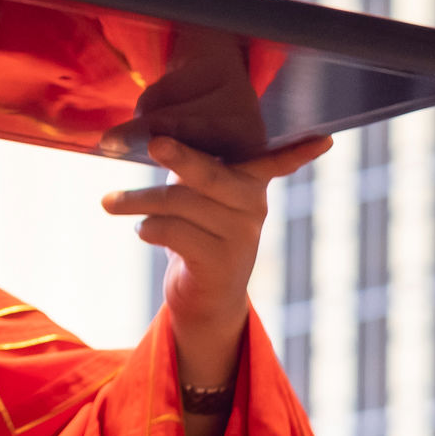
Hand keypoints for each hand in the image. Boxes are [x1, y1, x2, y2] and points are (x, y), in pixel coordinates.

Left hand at [102, 134, 331, 387]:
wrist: (203, 299)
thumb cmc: (196, 232)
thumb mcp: (199, 196)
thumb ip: (194, 167)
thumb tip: (159, 136)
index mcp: (251, 184)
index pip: (277, 162)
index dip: (300, 152)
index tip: (325, 140)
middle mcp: (253, 208)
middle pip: (209, 174)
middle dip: (179, 156)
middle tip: (152, 142)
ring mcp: (240, 238)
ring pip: (180, 203)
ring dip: (137, 201)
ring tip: (109, 202)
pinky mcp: (219, 264)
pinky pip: (175, 233)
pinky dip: (149, 228)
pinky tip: (141, 231)